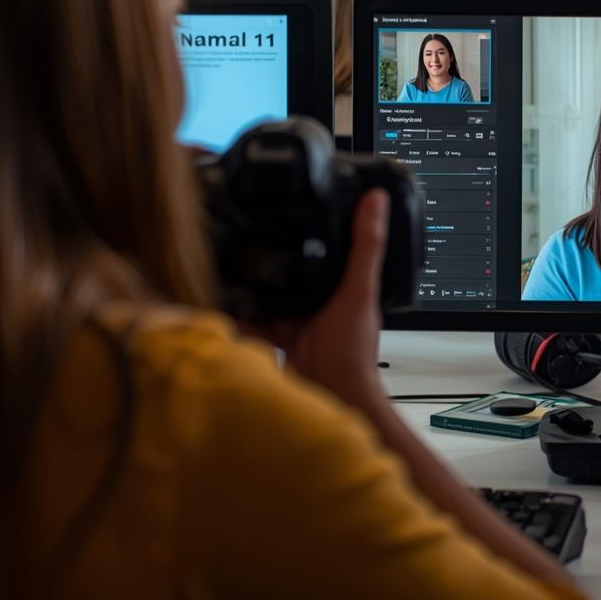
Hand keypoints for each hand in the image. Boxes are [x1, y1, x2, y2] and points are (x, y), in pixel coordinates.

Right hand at [246, 190, 389, 404]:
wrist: (329, 398)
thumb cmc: (352, 353)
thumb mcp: (357, 292)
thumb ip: (365, 247)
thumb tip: (377, 201)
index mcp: (345, 284)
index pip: (332, 246)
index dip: (318, 226)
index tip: (298, 203)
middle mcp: (323, 298)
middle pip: (296, 267)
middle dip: (277, 253)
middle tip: (252, 230)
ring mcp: (300, 317)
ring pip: (272, 291)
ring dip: (256, 281)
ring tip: (231, 259)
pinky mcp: (279, 335)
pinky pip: (254, 318)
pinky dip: (240, 312)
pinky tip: (223, 297)